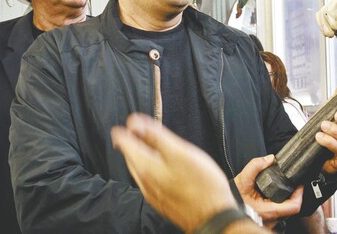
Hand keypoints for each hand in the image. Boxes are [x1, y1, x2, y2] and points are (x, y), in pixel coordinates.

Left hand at [111, 113, 265, 232]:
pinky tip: (164, 165)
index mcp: (145, 167)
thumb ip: (156, 137)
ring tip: (154, 142)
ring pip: (139, 167)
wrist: (213, 216)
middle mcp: (143, 181)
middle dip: (135, 139)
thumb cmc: (202, 183)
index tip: (138, 119)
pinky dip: (151, 165)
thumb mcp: (180, 152)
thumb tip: (134, 122)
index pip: (124, 142)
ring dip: (142, 152)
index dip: (130, 127)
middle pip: (130, 155)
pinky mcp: (161, 200)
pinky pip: (148, 178)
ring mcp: (151, 193)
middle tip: (145, 127)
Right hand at [233, 155, 302, 228]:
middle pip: (290, 210)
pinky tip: (275, 198)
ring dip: (285, 202)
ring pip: (284, 214)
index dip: (299, 194)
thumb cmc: (232, 198)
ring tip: (284, 190)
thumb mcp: (243, 180)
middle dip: (293, 196)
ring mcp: (268, 224)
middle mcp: (270, 221)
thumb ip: (256, 166)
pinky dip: (278, 206)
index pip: (293, 207)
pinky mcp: (264, 224)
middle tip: (293, 185)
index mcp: (268, 212)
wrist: (221, 212)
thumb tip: (270, 159)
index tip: (299, 185)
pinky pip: (277, 216)